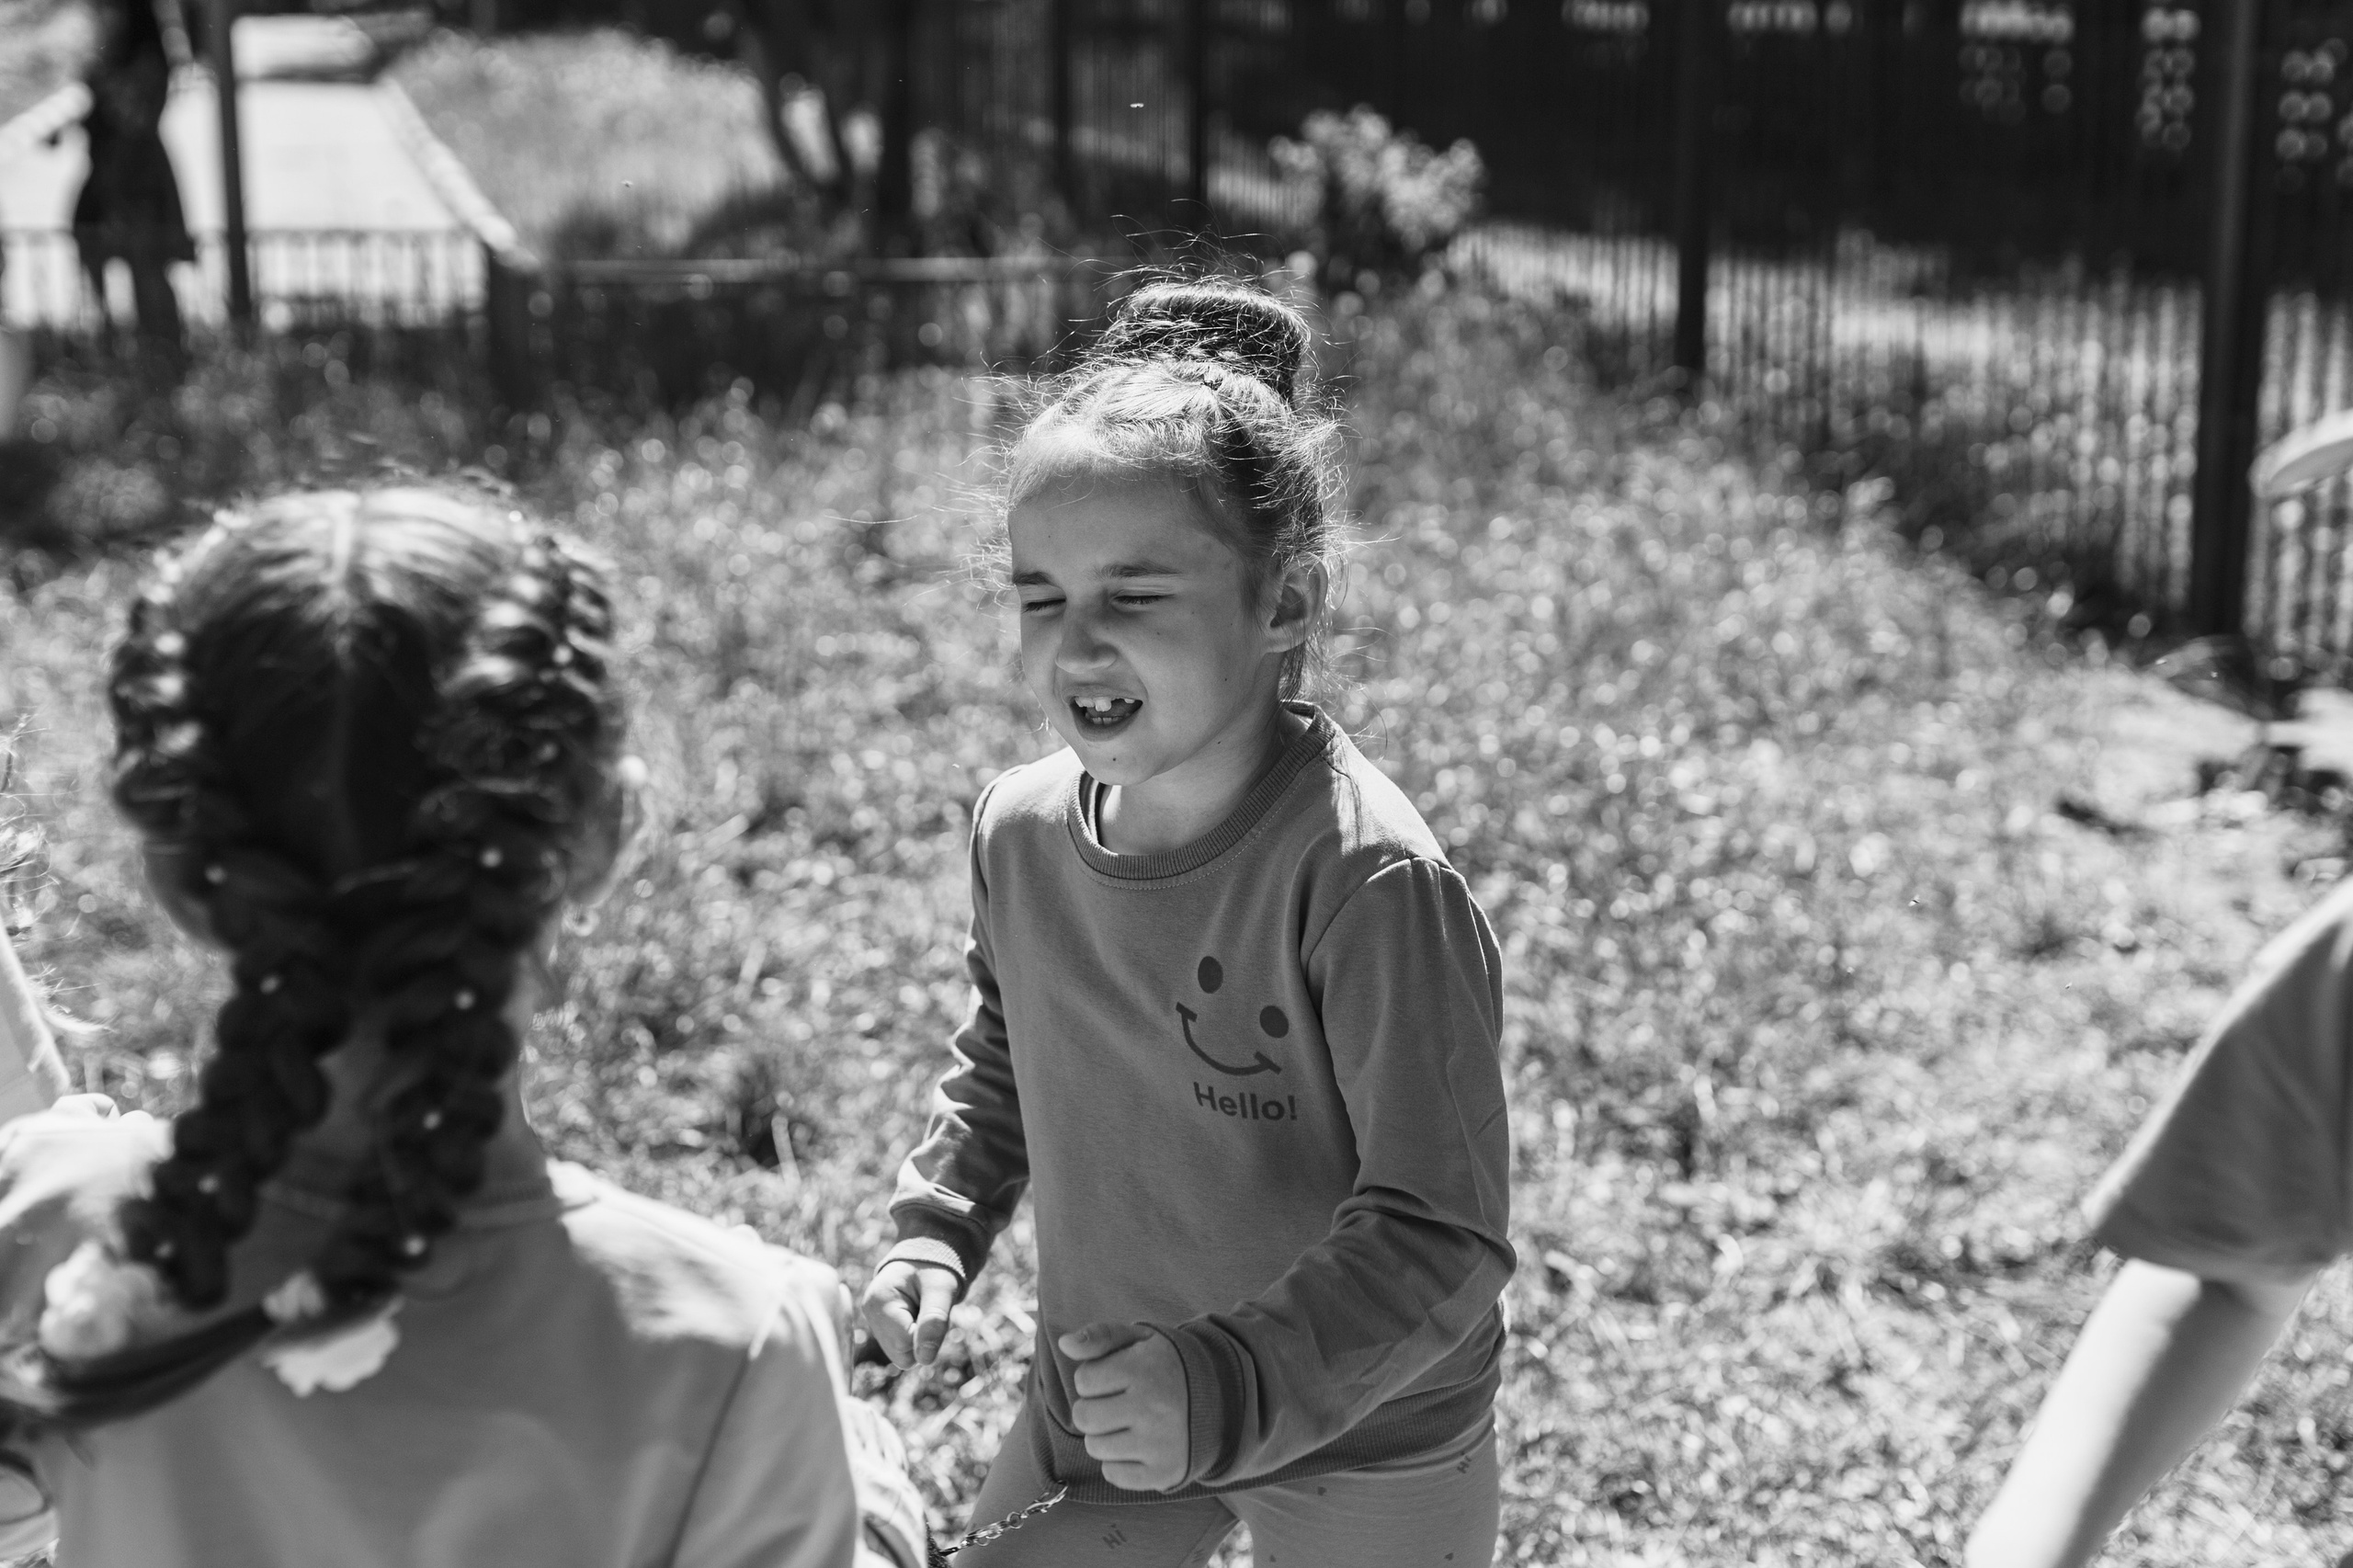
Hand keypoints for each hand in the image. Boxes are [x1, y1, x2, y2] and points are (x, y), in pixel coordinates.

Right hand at [859, 1259, 957, 1367]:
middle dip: (921, 1338)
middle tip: (927, 1309)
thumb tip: (925, 1360)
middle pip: (901, 1354)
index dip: (926, 1334)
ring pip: (902, 1354)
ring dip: (918, 1337)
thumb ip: (934, 1322)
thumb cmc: (935, 1269)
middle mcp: (870, 1313)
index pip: (904, 1343)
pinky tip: (916, 1315)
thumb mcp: (942, 1290)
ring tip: (922, 1310)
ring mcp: (873, 1321)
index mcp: (879, 1301)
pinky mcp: (880, 1326)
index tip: (930, 1307)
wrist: (927, 1257)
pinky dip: (914, 1336)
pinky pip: (901, 1348)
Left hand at [1059, 1321, 1187, 1492]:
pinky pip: (1113, 1474)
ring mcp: (1160, 1443)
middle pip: (1084, 1417)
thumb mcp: (1139, 1340)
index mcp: (1146, 1368)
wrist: (1221, 1400)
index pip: (1084, 1380)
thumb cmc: (1166, 1366)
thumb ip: (1100, 1336)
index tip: (1118, 1377)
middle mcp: (1154, 1407)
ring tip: (1130, 1423)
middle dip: (1094, 1409)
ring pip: (1095, 1447)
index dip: (1096, 1378)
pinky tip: (1138, 1445)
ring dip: (1105, 1436)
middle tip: (1119, 1403)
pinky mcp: (1164, 1472)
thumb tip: (1065, 1343)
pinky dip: (1119, 1462)